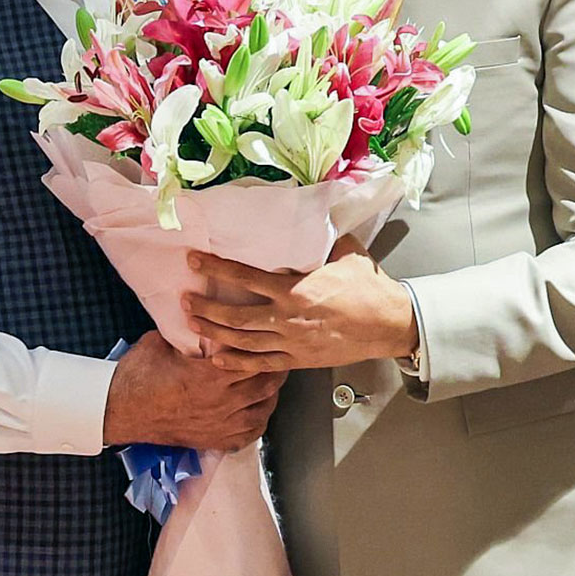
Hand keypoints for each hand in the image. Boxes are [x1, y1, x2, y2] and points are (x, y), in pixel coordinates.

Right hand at [103, 331, 287, 450]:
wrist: (118, 409)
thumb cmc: (137, 375)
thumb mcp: (163, 341)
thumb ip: (188, 332)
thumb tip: (200, 315)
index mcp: (211, 375)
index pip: (253, 358)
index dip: (265, 346)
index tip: (270, 336)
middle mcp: (221, 402)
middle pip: (265, 384)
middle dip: (275, 367)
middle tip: (280, 354)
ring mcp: (219, 425)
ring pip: (263, 410)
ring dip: (271, 394)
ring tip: (273, 380)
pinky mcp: (213, 440)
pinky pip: (249, 434)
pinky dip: (258, 421)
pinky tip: (259, 411)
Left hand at [183, 235, 418, 372]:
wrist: (389, 323)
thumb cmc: (368, 286)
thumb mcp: (345, 251)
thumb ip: (321, 236)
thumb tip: (309, 211)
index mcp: (295, 289)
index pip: (245, 277)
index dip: (215, 268)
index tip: (194, 260)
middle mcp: (287, 318)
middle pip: (235, 316)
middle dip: (206, 308)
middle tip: (185, 299)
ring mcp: (291, 342)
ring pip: (243, 342)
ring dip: (214, 333)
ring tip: (192, 324)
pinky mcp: (299, 360)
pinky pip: (261, 364)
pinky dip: (237, 363)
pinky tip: (217, 358)